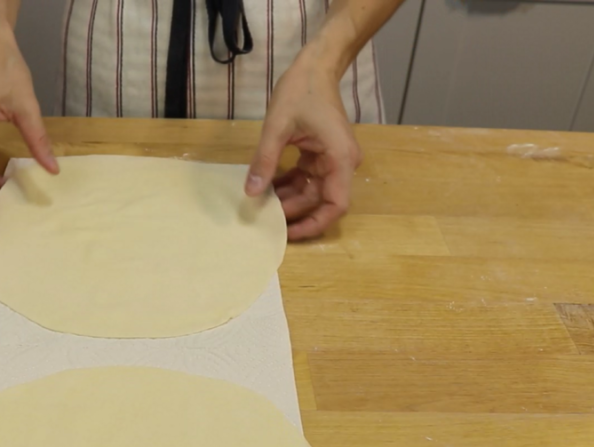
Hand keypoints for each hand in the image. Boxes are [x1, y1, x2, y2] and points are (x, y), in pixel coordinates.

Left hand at [244, 57, 361, 240]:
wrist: (315, 65)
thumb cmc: (301, 90)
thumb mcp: (278, 126)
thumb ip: (265, 161)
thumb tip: (252, 192)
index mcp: (340, 159)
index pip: (336, 204)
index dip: (315, 223)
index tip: (291, 232)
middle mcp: (342, 163)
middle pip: (322, 200)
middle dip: (295, 211)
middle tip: (266, 219)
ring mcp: (332, 159)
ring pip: (312, 191)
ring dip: (289, 198)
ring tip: (262, 205)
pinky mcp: (322, 154)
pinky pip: (307, 177)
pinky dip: (290, 184)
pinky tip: (268, 187)